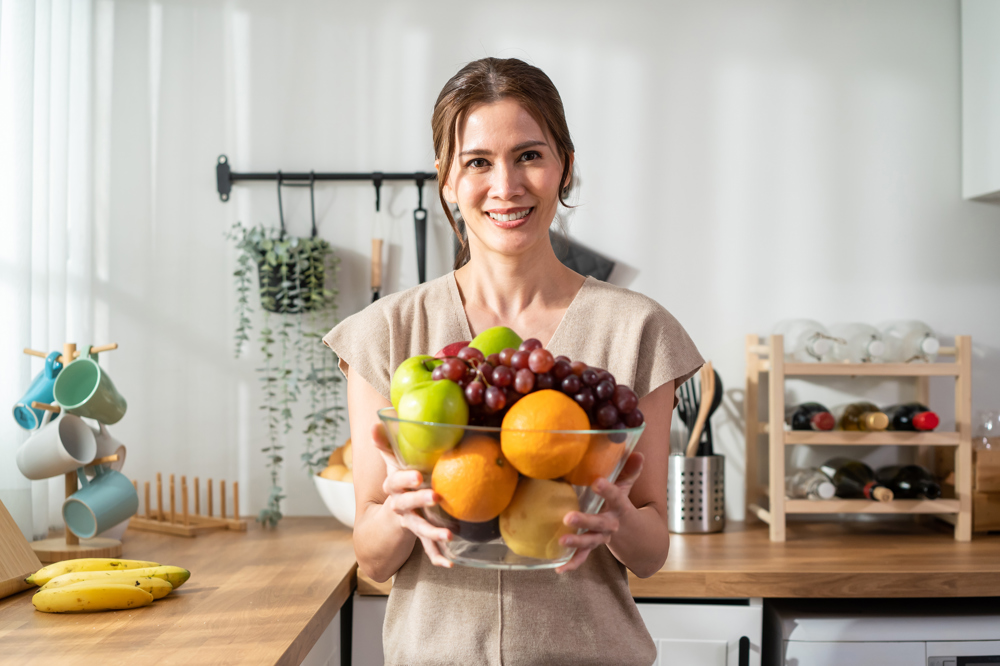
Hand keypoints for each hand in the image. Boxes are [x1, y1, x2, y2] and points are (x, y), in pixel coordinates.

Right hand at [370, 423, 453, 568]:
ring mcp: (409, 522)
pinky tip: (451, 562)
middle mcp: (399, 506)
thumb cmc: (398, 486)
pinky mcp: (419, 536)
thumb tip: (375, 422)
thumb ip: (386, 446)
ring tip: (449, 535)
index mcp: (393, 488)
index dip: (405, 478)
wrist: (386, 522)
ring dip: (433, 532)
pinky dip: (438, 555)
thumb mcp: (392, 467)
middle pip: (407, 503)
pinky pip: (428, 548)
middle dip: (420, 500)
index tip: (418, 475)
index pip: (395, 482)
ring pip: (419, 527)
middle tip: (436, 496)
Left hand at [555, 452, 644, 573]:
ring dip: (577, 542)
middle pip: (600, 524)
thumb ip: (630, 472)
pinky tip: (558, 567)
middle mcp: (611, 524)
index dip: (608, 490)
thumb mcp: (627, 489)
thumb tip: (638, 452)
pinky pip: (583, 557)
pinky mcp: (593, 548)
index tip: (597, 481)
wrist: (635, 537)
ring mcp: (602, 538)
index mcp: (620, 508)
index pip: (616, 497)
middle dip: (585, 521)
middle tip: (569, 517)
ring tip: (561, 540)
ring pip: (590, 542)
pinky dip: (572, 563)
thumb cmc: (623, 506)